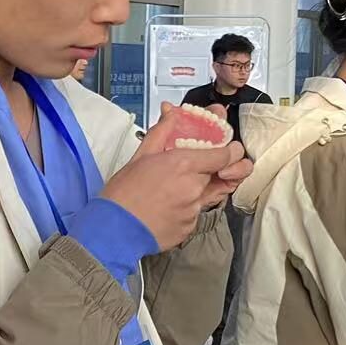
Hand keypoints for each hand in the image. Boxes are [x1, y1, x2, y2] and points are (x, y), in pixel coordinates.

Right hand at [103, 106, 249, 249]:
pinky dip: (185, 207)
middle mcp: (194, 188)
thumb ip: (162, 132)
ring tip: (169, 191)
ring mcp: (193, 210)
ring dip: (194, 189)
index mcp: (184, 165)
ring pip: (205, 194)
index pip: (226, 155)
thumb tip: (171, 115)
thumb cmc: (123, 194)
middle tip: (187, 169)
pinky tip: (166, 205)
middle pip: (217, 174)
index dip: (230, 151)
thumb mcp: (140, 156)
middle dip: (208, 170)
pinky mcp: (189, 228)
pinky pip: (195, 213)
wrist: (115, 230)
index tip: (227, 149)